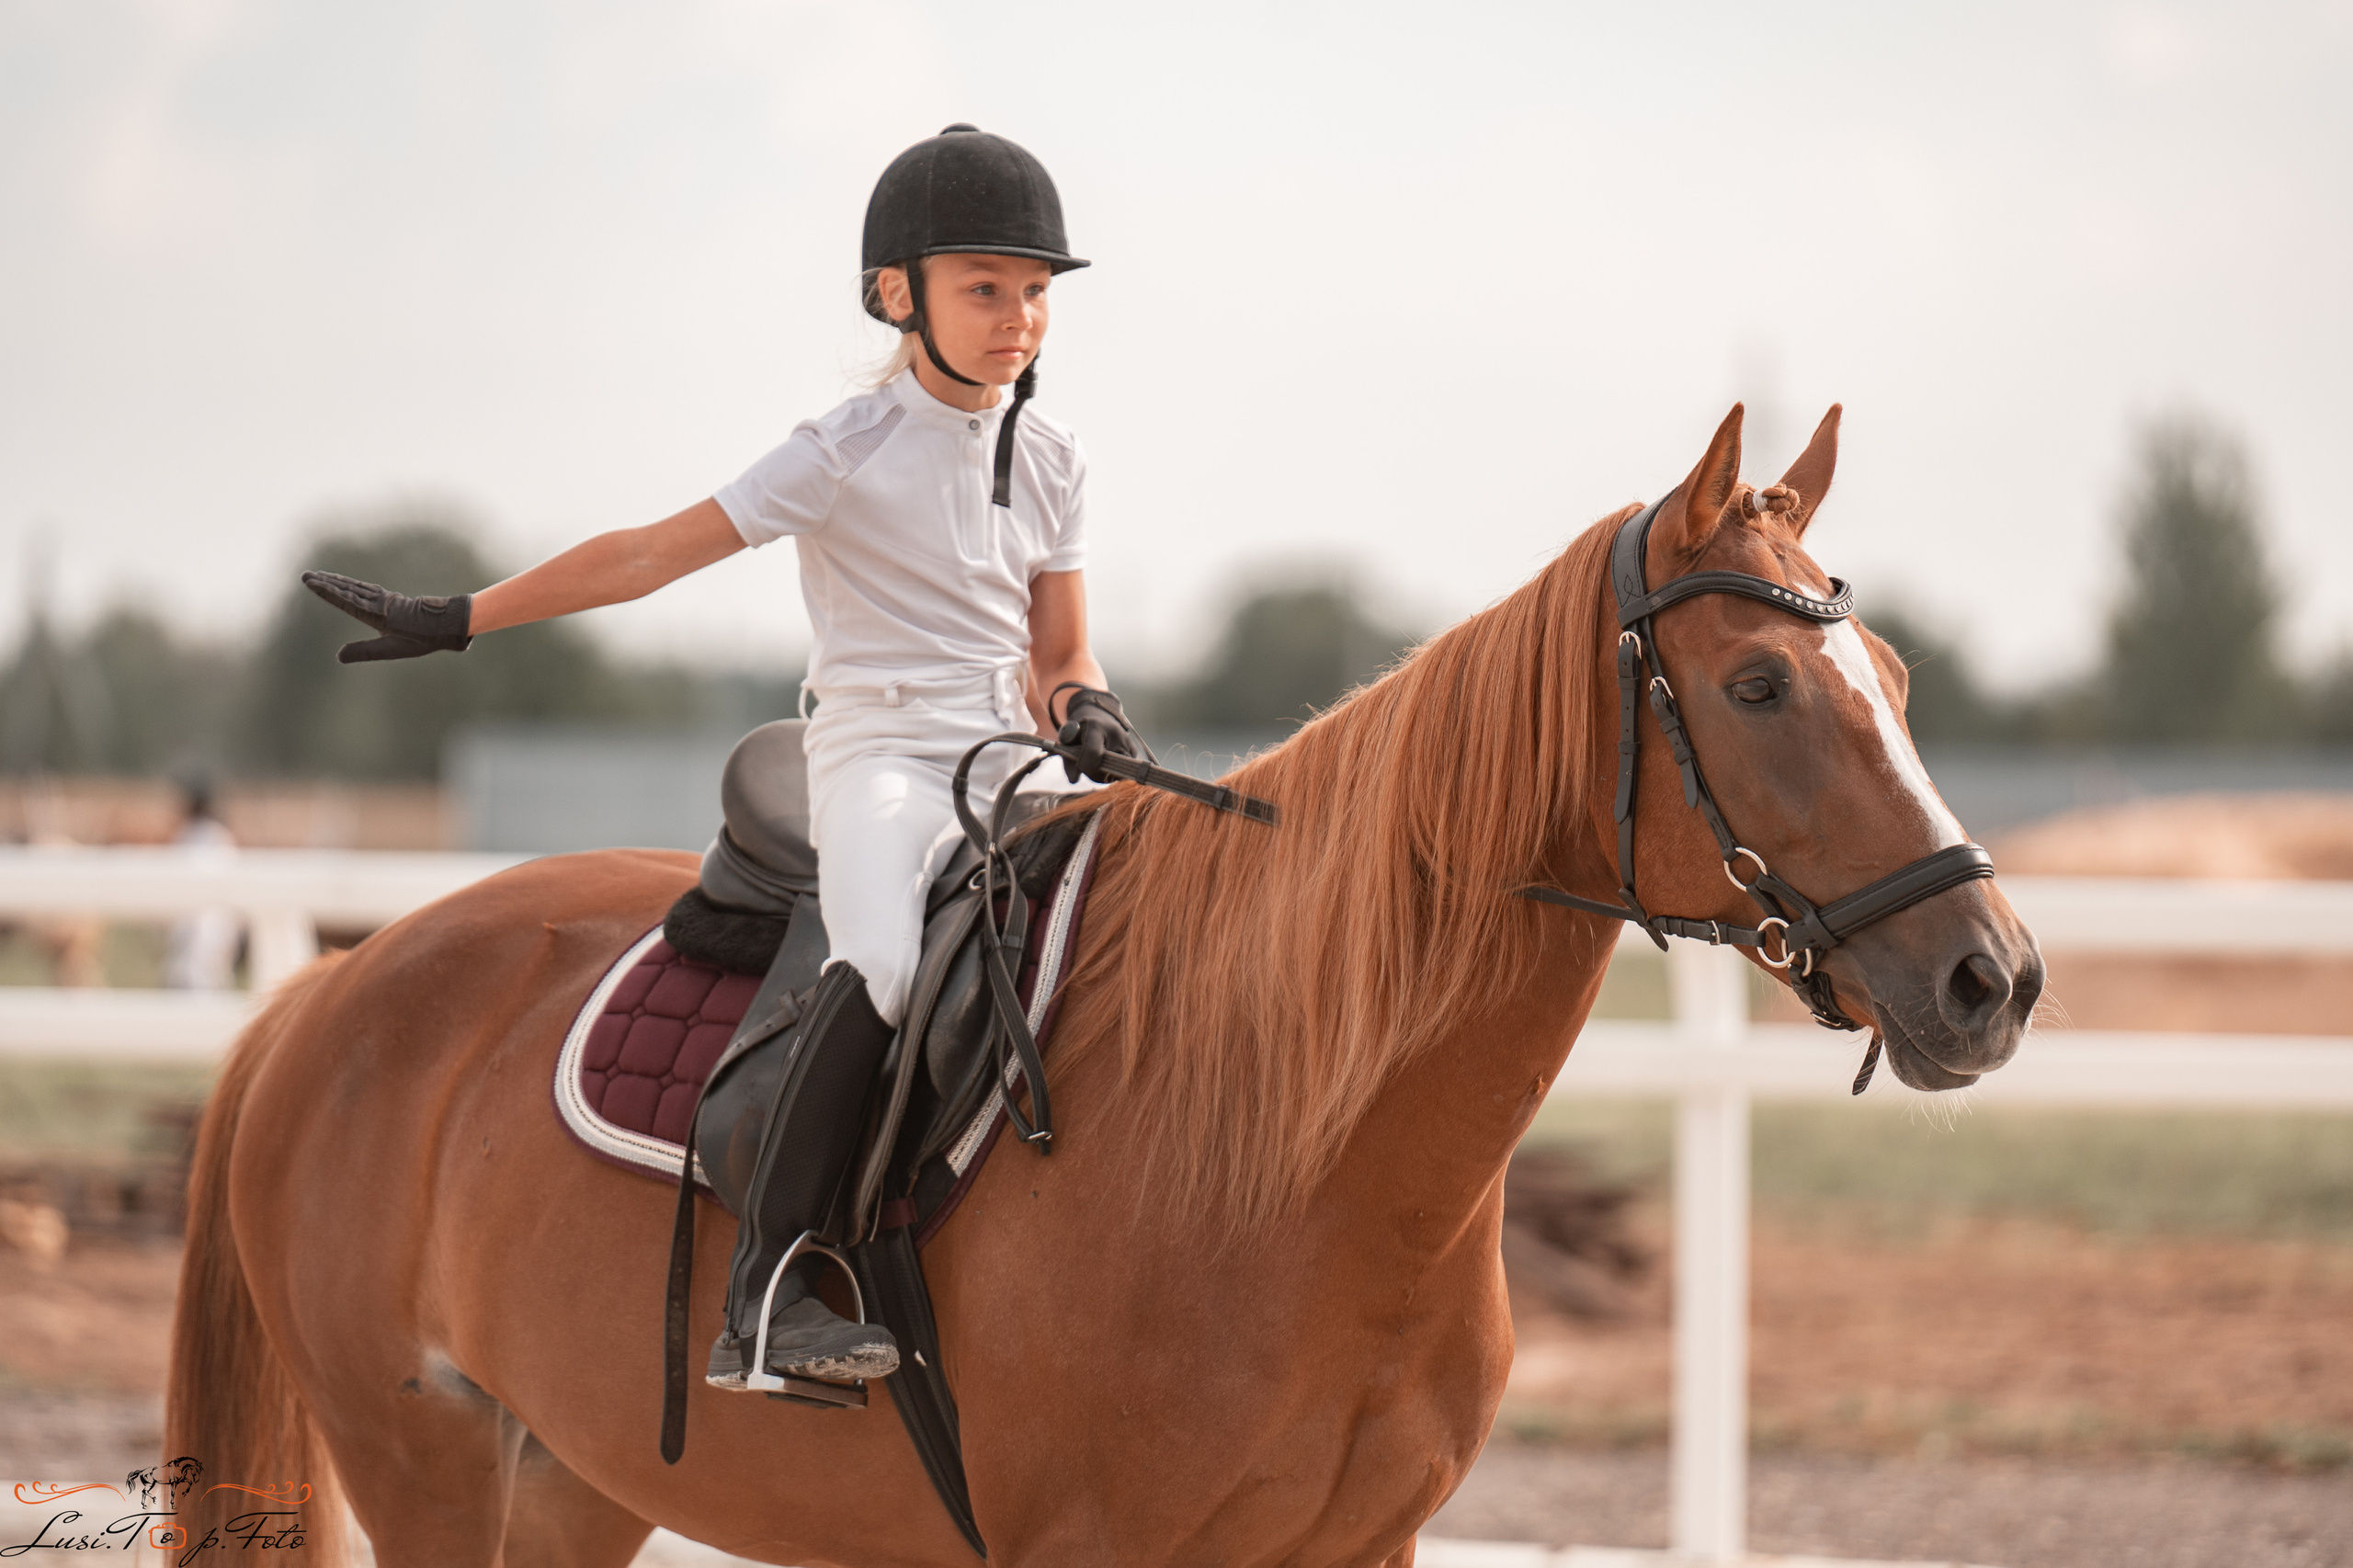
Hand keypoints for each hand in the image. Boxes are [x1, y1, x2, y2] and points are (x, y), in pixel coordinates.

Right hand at [301, 572, 474, 662]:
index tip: (310, 582)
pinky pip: (366, 590)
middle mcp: (378, 604)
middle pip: (347, 590)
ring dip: (337, 581)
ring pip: (356, 588)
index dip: (327, 591)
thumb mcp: (391, 650)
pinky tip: (348, 584)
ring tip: (320, 575)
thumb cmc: (421, 640)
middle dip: (326, 583)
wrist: (447, 624)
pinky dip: (353, 585)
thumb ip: (364, 652)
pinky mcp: (391, 600)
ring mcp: (385, 600)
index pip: (345, 600)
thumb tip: (338, 656)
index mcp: (375, 614)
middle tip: (305, 575)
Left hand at [1053, 685, 1142, 783]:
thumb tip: (1074, 780)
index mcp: (1095, 726)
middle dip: (1095, 773)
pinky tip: (1105, 762)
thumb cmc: (1078, 732)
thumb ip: (1069, 761)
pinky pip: (1123, 771)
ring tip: (1095, 763)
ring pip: (1117, 772)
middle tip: (1086, 766)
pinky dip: (1112, 772)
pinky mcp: (1133, 751)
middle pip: (1107, 767)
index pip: (1093, 752)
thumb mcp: (1068, 743)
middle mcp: (1115, 733)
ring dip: (1104, 774)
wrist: (1096, 717)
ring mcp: (1127, 742)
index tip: (1080, 767)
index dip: (1085, 765)